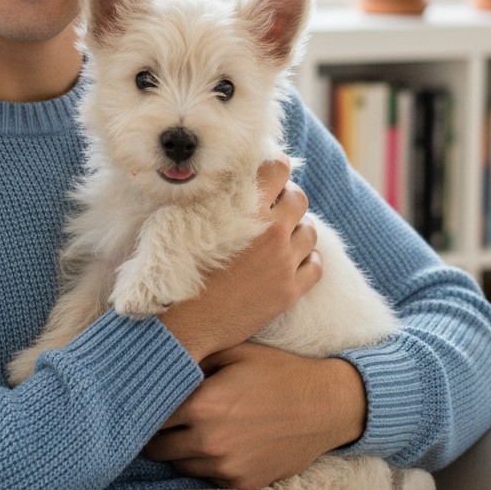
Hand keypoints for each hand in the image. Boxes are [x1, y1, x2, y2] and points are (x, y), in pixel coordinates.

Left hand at [144, 342, 366, 489]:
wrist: (326, 406)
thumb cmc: (278, 372)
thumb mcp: (234, 352)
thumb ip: (195, 358)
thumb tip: (162, 358)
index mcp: (202, 405)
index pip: (152, 414)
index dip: (147, 406)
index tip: (146, 401)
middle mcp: (209, 441)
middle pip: (158, 446)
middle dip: (157, 431)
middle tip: (165, 417)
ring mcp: (226, 467)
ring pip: (180, 464)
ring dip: (180, 449)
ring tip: (192, 430)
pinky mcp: (243, 484)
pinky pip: (207, 478)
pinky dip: (206, 464)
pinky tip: (219, 444)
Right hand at [160, 156, 320, 362]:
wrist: (183, 321)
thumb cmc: (175, 267)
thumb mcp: (184, 219)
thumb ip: (211, 195)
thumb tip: (226, 176)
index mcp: (246, 207)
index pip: (279, 168)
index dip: (275, 169)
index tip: (267, 177)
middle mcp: (271, 231)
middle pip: (298, 197)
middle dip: (285, 199)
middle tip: (269, 211)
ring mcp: (284, 262)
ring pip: (309, 230)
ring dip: (296, 229)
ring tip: (277, 239)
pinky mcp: (290, 291)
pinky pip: (315, 264)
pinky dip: (305, 259)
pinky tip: (286, 263)